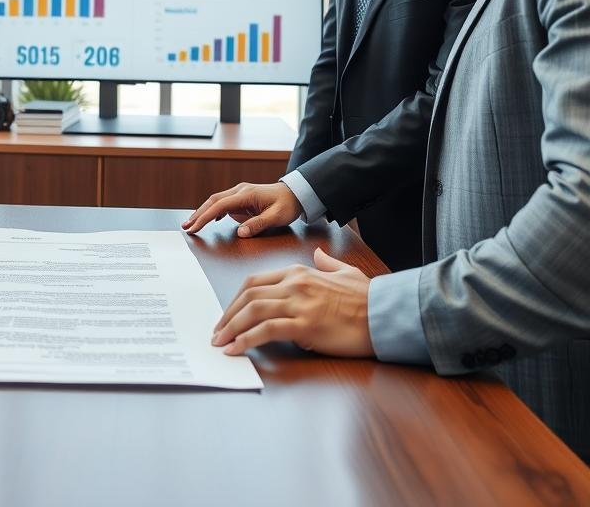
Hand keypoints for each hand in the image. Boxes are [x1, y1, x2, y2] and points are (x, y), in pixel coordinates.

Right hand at [182, 181, 301, 236]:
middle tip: (186, 227)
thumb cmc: (287, 204)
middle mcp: (239, 191)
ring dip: (203, 212)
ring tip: (192, 225)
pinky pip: (223, 204)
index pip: (219, 206)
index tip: (195, 227)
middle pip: (213, 201)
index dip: (205, 217)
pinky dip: (213, 211)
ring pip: (215, 202)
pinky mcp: (241, 198)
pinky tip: (208, 220)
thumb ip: (258, 224)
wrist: (296, 193)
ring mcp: (239, 194)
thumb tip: (240, 232)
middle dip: (198, 214)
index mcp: (246, 194)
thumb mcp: (277, 217)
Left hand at [211, 247, 373, 357]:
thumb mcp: (347, 272)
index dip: (236, 299)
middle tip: (218, 331)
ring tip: (220, 343)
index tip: (228, 314)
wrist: (387, 314)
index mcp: (299, 272)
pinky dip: (247, 339)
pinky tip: (236, 350)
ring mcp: (299, 303)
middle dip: (228, 314)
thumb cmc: (369, 298)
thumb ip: (328, 263)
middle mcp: (294, 284)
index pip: (255, 282)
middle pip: (248, 295)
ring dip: (231, 327)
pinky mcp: (305, 325)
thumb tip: (319, 254)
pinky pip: (266, 330)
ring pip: (252, 310)